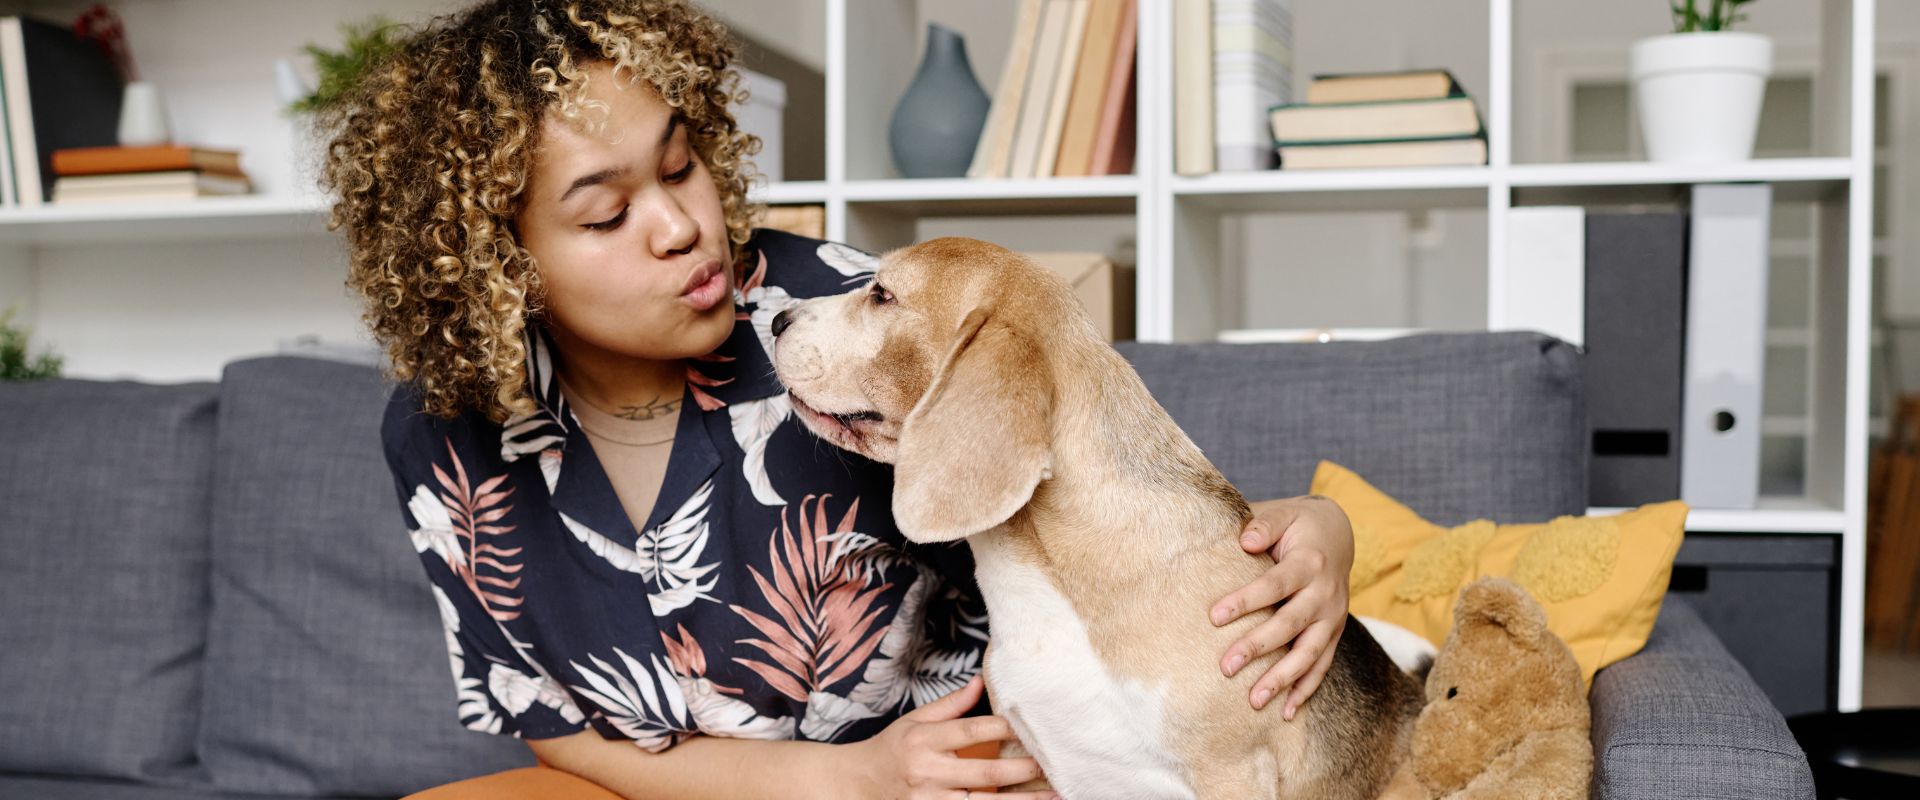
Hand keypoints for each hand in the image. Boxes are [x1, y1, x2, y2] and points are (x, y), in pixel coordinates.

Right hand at [837, 675, 1056, 799]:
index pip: (971, 732)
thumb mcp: (914, 720)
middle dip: (1023, 770)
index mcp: (924, 741)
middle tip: (1052, 765)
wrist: (858, 785)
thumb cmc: (892, 749)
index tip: (1031, 728)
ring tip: (1054, 796)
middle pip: (985, 774)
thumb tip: (981, 682)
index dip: (1003, 729)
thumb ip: (949, 705)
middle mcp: (928, 773)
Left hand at [1210, 495, 1354, 719]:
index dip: (1245, 601)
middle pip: (1290, 624)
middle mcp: (1325, 593)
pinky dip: (1306, 689)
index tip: (1214, 616)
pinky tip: (1286, 712)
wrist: (1338, 534)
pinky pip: (1322, 665)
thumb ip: (1264, 524)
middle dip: (1258, 647)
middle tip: (1225, 666)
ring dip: (1283, 679)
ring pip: (1309, 653)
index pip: (1274, 585)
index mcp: (1309, 562)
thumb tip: (1245, 540)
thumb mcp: (1285, 513)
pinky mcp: (1334, 633)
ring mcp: (1333, 617)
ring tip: (1254, 701)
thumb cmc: (1299, 525)